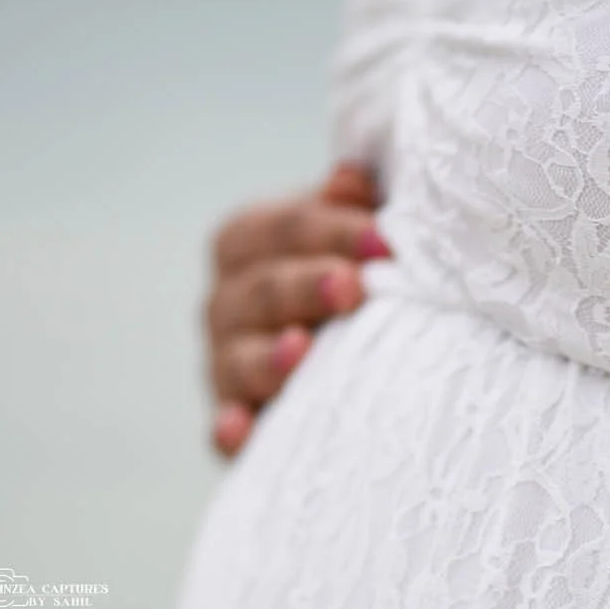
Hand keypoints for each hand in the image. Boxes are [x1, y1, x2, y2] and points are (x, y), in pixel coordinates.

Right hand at [204, 160, 389, 456]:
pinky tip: (241, 428)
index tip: (386, 241)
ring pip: (235, 361)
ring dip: (268, 357)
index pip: (279, 228)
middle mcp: (225, 303)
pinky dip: (230, 431)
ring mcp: (224, 366)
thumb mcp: (351, 236)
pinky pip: (222, 431)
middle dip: (304, 287)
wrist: (346, 357)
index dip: (332, 230)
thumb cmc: (350, 277)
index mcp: (247, 244)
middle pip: (257, 291)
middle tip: (353, 287)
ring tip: (304, 350)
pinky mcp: (235, 426)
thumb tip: (352, 176)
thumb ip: (351, 207)